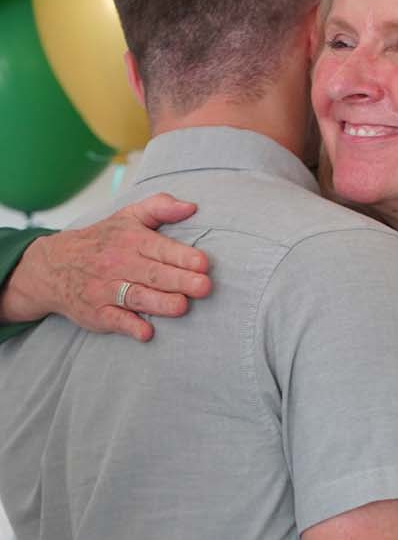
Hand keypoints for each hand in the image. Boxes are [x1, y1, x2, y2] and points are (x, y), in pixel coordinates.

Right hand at [4, 195, 209, 340]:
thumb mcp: (127, 217)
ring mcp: (107, 290)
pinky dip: (129, 326)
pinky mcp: (98, 313)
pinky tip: (146, 332)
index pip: (160, 248)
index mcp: (131, 240)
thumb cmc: (102, 241)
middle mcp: (119, 264)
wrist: (52, 266)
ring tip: (182, 306)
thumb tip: (191, 207)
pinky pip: (115, 320)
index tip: (203, 263)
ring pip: (137, 296)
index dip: (182, 256)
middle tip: (204, 286)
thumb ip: (160, 208)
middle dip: (180, 280)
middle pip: (154, 274)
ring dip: (160, 302)